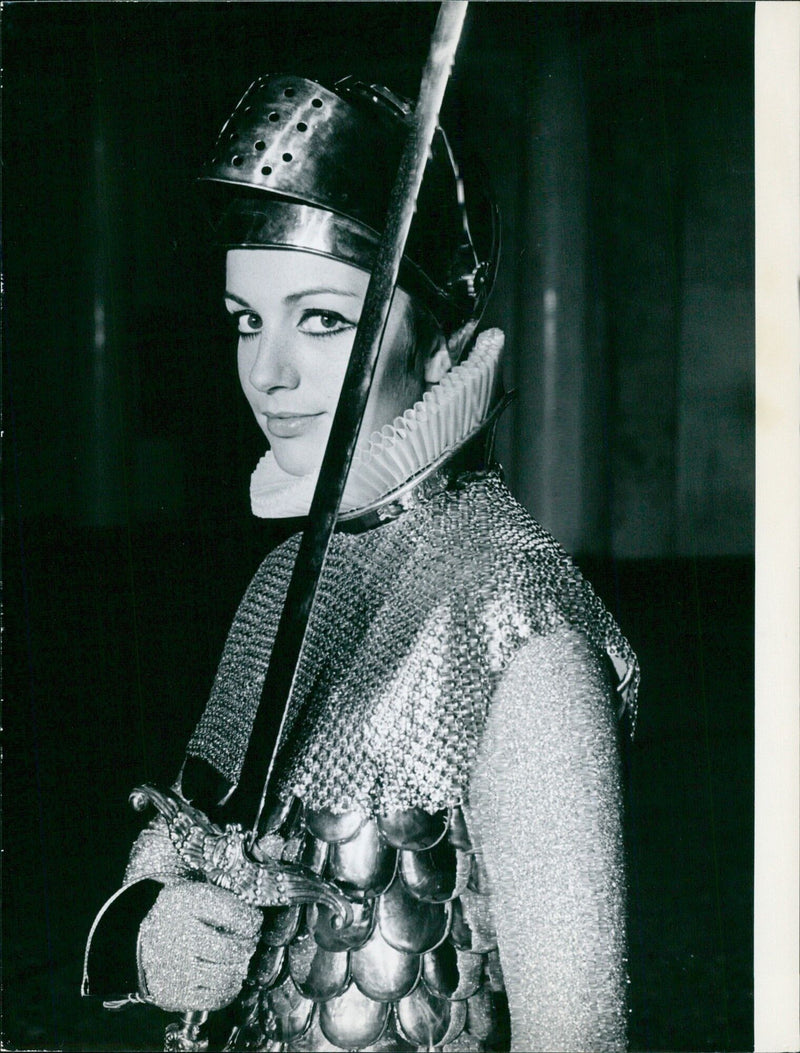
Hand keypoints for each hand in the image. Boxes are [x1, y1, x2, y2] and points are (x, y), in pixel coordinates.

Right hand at [137, 880, 261, 1012]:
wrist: (137, 941)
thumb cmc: (176, 916)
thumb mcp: (196, 893)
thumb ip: (225, 901)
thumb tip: (255, 919)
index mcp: (184, 901)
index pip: (235, 915)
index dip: (252, 920)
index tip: (253, 922)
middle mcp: (176, 934)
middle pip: (232, 949)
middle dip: (248, 946)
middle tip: (247, 943)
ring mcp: (173, 968)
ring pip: (226, 976)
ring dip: (240, 969)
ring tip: (237, 961)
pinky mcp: (172, 994)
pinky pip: (214, 998)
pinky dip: (228, 990)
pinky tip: (227, 978)